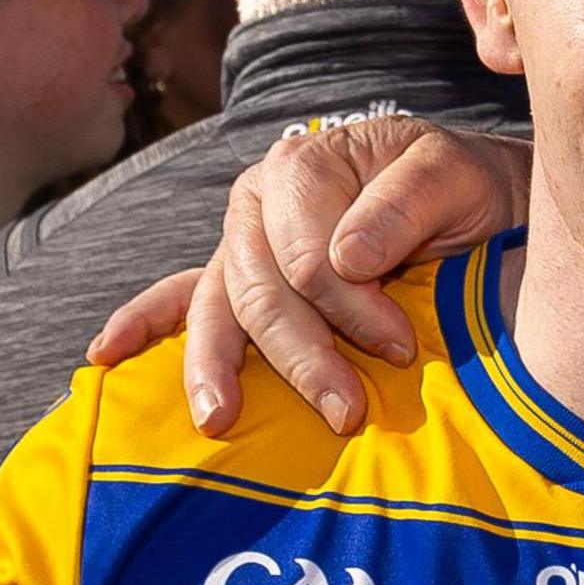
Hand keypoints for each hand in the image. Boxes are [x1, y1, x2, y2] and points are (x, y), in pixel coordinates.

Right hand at [79, 116, 529, 437]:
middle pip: (260, 289)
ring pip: (221, 308)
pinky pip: (179, 298)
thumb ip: (407, 204)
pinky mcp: (237, 277)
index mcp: (305, 165)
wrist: (478, 209)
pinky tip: (105, 356)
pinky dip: (143, 324)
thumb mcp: (456, 181)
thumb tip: (346, 257)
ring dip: (220, 367)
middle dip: (302, 355)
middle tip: (348, 412)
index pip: (306, 254)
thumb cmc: (468, 194)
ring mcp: (241, 241)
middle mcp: (258, 201)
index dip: (350, 306)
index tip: (400, 348)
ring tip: (220, 419)